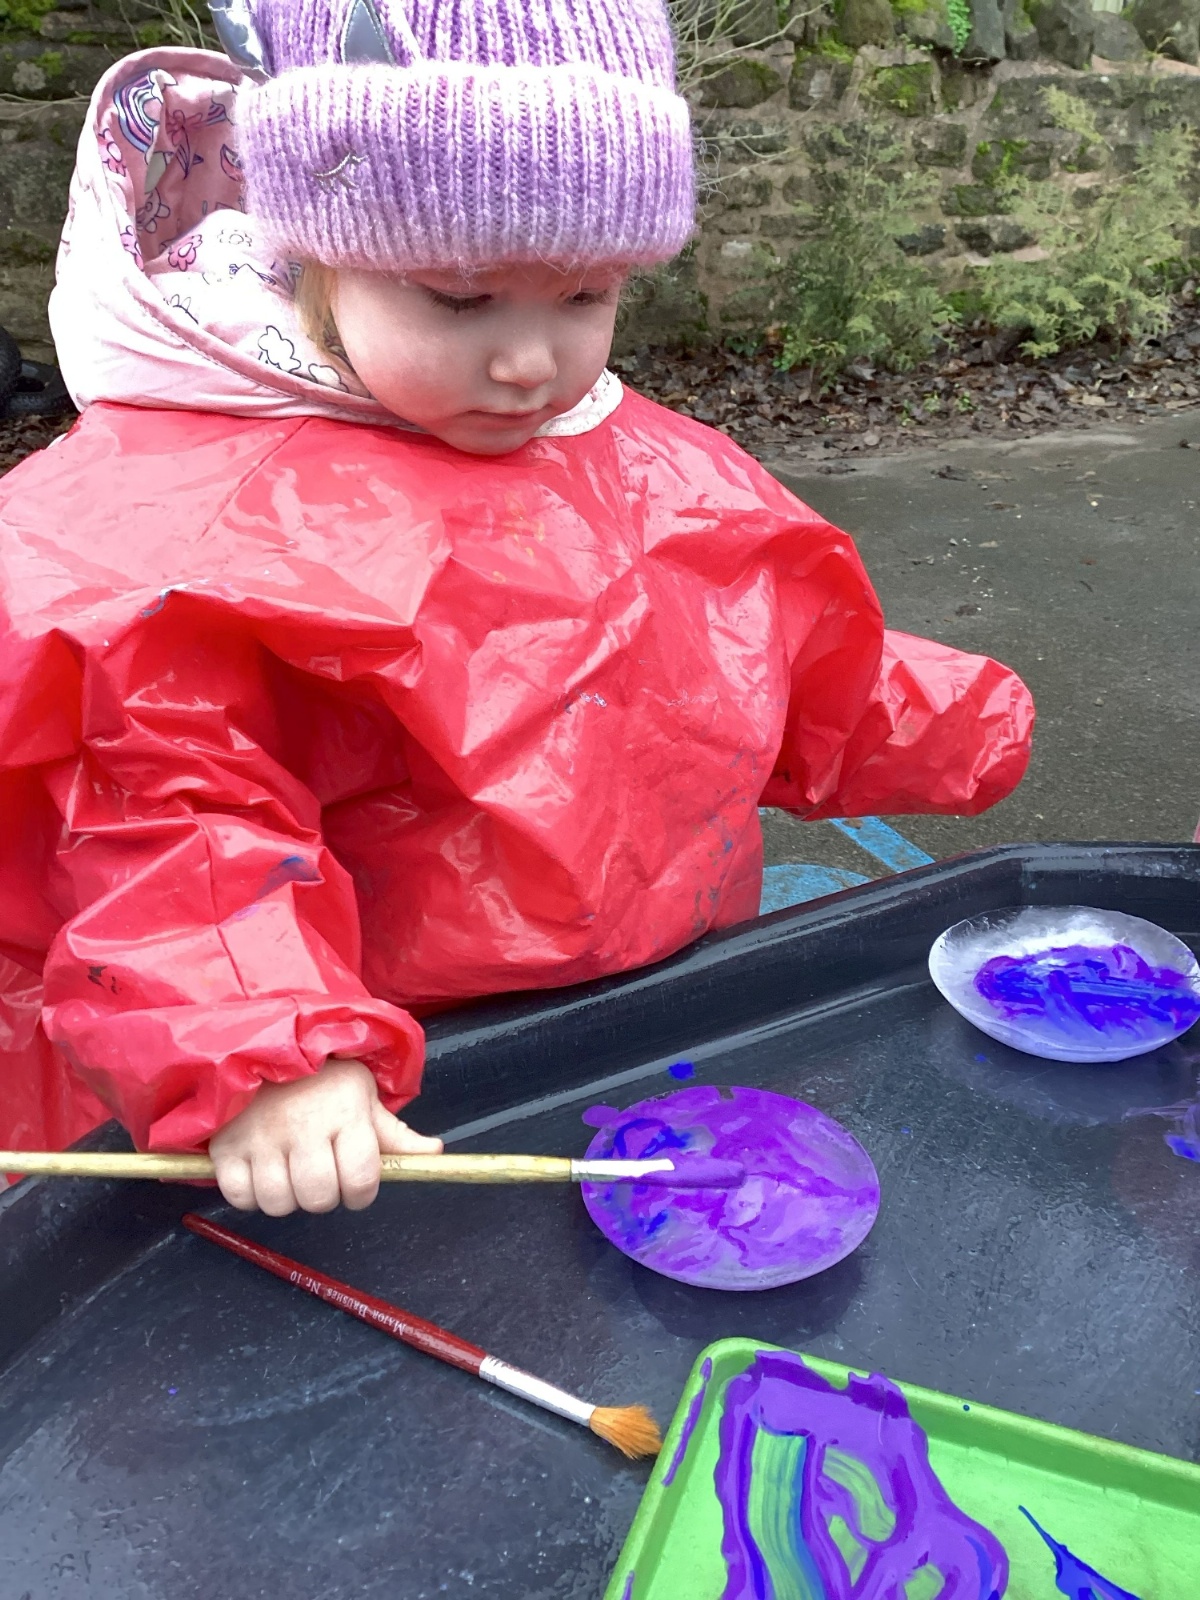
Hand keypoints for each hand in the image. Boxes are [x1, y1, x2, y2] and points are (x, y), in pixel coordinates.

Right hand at [209, 1058, 441, 1214]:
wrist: (265, 1043)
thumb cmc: (322, 1076)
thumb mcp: (363, 1094)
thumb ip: (395, 1132)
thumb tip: (435, 1152)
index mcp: (346, 1113)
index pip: (362, 1179)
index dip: (362, 1193)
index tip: (355, 1184)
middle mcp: (303, 1126)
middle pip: (318, 1197)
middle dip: (325, 1195)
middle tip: (320, 1175)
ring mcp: (260, 1137)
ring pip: (278, 1202)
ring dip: (287, 1197)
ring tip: (289, 1171)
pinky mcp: (226, 1145)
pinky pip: (239, 1196)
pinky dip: (250, 1195)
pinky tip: (261, 1172)